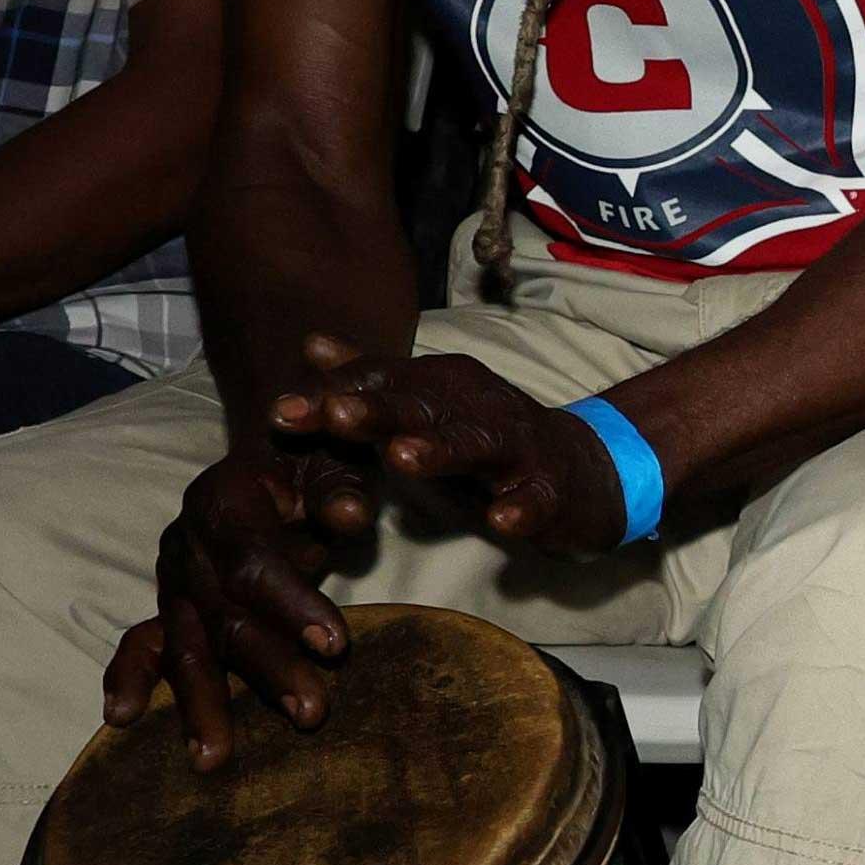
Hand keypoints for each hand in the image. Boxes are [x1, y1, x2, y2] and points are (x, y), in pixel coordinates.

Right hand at [106, 440, 373, 766]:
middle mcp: (187, 546)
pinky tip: (122, 717)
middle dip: (266, 668)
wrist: (267, 456)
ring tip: (213, 759)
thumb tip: (350, 517)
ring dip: (202, 703)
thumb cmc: (309, 461)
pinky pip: (143, 645)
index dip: (293, 602)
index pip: (255, 562)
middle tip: (311, 713)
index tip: (337, 646)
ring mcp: (174, 580)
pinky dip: (128, 679)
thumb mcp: (331, 459)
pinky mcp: (170, 607)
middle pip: (223, 616)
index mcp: (223, 504)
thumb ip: (340, 488)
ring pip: (186, 645)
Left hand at [273, 336, 631, 554]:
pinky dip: (522, 508)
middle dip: (379, 410)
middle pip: (422, 407)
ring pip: (477, 446)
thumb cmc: (487, 438)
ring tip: (403, 458)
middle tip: (336, 415)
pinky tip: (503, 521)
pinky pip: (537, 499)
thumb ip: (371, 377)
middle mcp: (478, 407)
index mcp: (442, 386)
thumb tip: (310, 343)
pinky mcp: (552, 490)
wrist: (582, 469)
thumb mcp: (427, 403)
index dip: (334, 395)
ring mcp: (518, 448)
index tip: (281, 415)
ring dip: (442, 450)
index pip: (382, 383)